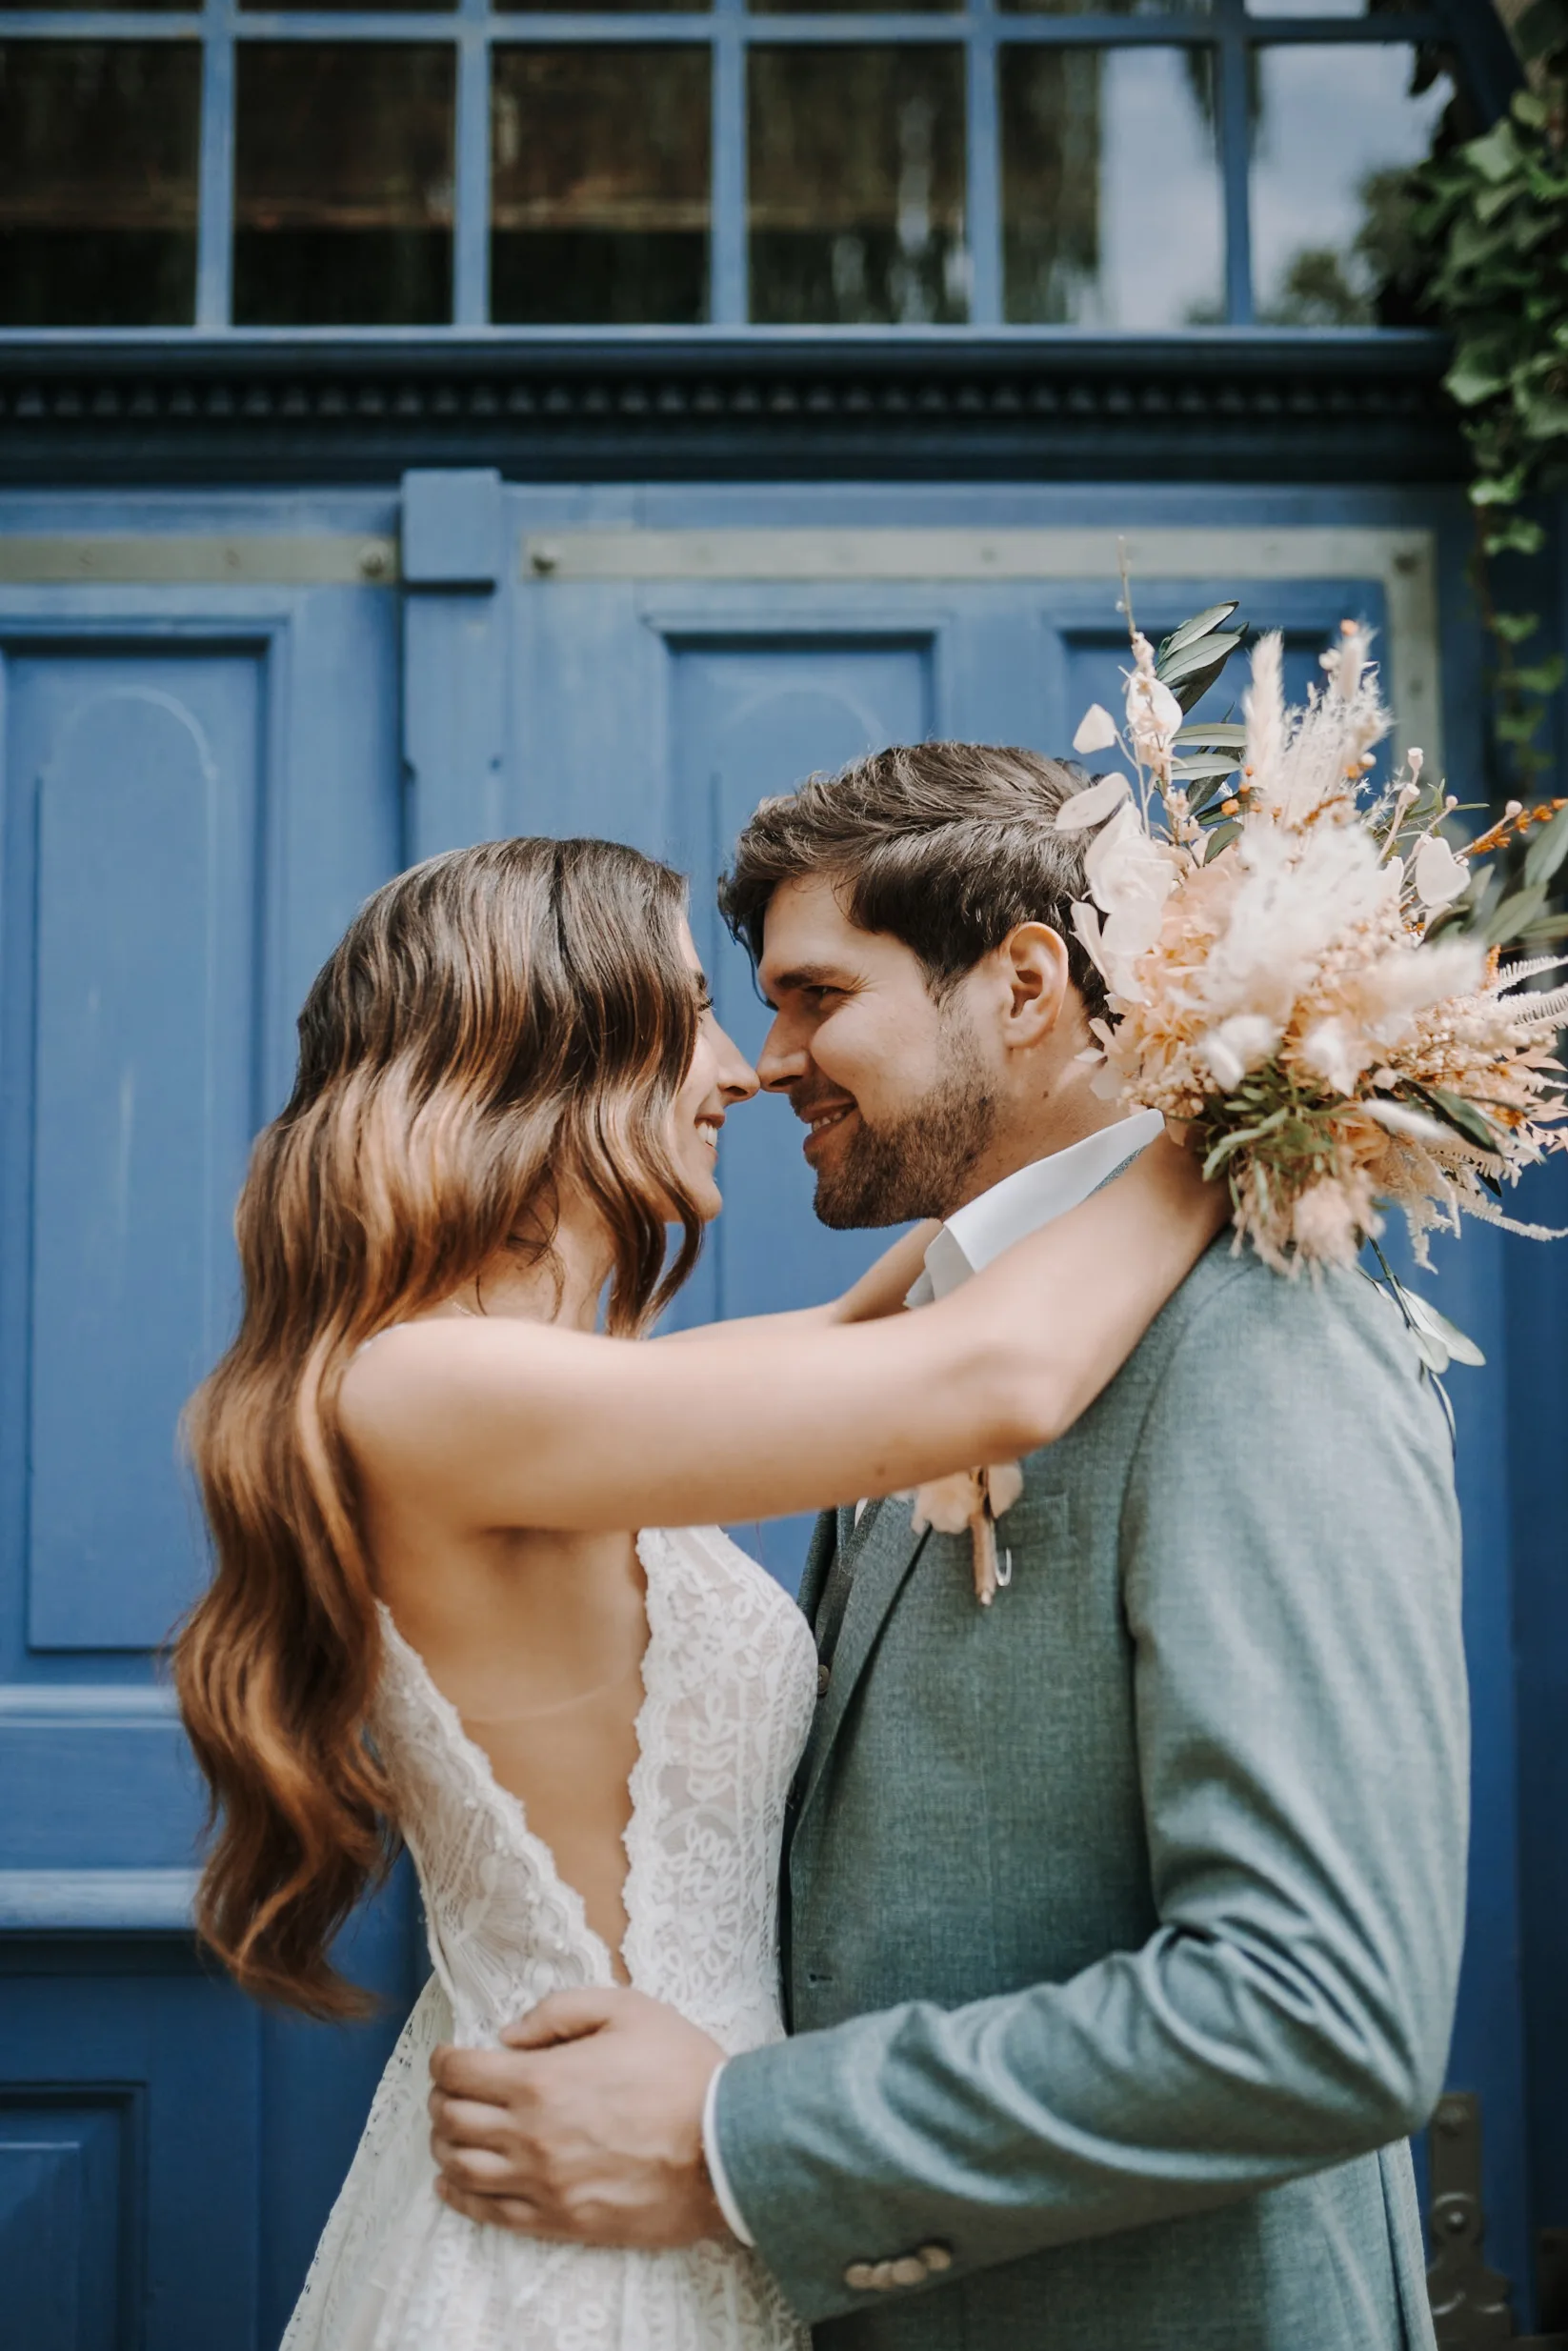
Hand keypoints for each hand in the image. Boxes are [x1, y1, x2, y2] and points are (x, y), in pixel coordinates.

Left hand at [427, 1986, 728, 2247]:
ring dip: (444, 2146)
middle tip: (447, 2090)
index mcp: (542, 2080)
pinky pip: (491, 2214)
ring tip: (449, 2132)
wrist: (722, 2148)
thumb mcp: (627, 2009)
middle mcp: (530, 2135)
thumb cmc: (680, 2072)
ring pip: (463, 2169)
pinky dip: (460, 2197)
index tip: (447, 2056)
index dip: (444, 2061)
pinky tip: (452, 2185)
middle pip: (453, 2120)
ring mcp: (542, 2184)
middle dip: (440, 2100)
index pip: (462, 2072)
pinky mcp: (560, 2221)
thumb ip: (559, 2011)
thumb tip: (509, 2035)